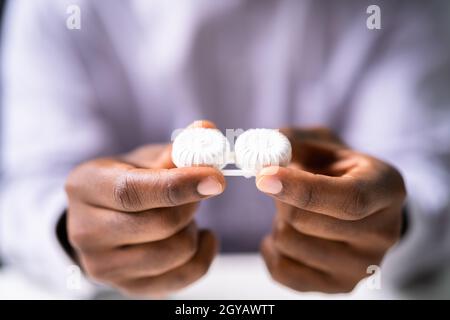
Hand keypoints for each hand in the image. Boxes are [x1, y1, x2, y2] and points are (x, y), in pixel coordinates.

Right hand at [65, 122, 224, 297]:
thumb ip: (175, 148)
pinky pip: (181, 278)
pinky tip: (199, 236)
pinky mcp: (126, 287)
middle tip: (197, 191)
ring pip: (173, 253)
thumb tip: (206, 130)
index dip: (178, 185)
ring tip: (184, 215)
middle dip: (191, 206)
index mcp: (85, 187)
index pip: (132, 192)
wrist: (102, 218)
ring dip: (191, 229)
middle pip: (159, 225)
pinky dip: (203, 255)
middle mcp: (85, 231)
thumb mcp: (143, 159)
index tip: (216, 178)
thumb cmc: (126, 182)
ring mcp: (102, 266)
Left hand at [257, 128, 405, 292]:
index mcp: (387, 189)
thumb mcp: (320, 143)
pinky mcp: (339, 286)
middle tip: (284, 186)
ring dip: (279, 221)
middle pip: (307, 221)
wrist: (354, 203)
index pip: (348, 198)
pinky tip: (286, 232)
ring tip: (296, 211)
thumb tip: (260, 153)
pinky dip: (271, 248)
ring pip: (289, 243)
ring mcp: (363, 266)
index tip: (263, 177)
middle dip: (281, 199)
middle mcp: (384, 233)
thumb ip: (291, 141)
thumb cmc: (334, 169)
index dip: (302, 189)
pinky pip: (281, 270)